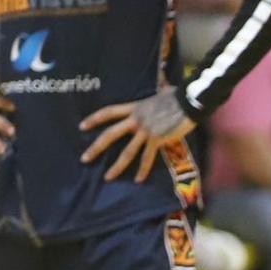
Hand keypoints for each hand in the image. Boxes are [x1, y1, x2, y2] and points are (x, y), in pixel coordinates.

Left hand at [80, 88, 194, 180]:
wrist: (189, 102)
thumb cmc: (176, 96)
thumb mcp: (157, 94)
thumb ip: (152, 97)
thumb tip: (159, 89)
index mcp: (134, 108)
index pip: (108, 112)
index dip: (94, 118)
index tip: (81, 126)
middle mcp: (136, 119)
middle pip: (110, 134)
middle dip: (96, 147)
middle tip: (84, 159)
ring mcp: (145, 130)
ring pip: (127, 152)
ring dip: (116, 166)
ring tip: (107, 177)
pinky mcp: (157, 139)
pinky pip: (147, 157)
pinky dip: (143, 169)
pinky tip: (138, 180)